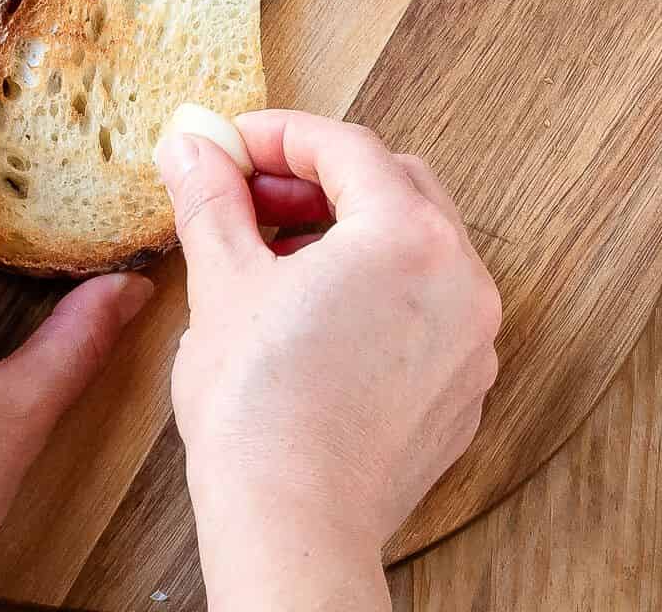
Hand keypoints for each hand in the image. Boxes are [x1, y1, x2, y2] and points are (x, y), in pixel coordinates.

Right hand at [155, 111, 500, 611]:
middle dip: (318, 176)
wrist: (291, 527)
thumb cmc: (260, 406)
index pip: (346, 147)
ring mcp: (471, 339)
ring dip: (347, 228)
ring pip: (415, 244)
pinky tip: (315, 308)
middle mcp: (461, 279)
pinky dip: (375, 283)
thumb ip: (211, 198)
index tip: (231, 143)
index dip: (279, 134)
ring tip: (276, 250)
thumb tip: (190, 146)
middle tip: (253, 191)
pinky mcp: (460, 387)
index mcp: (409, 237)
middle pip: (393, 184)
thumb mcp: (224, 280)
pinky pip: (426, 303)